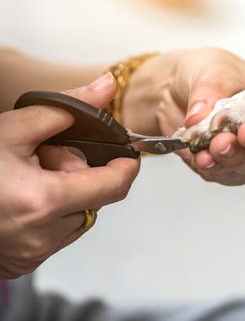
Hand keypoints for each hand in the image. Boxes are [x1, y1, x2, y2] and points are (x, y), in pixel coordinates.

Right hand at [0, 74, 139, 277]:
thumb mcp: (13, 128)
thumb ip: (68, 108)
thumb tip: (106, 87)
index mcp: (43, 202)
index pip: (114, 186)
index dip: (125, 166)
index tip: (124, 154)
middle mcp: (41, 236)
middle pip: (94, 199)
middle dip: (78, 173)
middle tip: (43, 157)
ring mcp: (32, 255)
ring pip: (77, 217)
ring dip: (65, 196)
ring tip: (26, 179)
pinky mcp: (22, 264)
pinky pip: (56, 235)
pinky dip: (50, 216)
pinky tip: (21, 199)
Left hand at [122, 48, 244, 185]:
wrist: (169, 92)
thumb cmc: (204, 72)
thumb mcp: (210, 67)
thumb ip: (212, 89)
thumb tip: (206, 115)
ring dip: (237, 159)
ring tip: (210, 145)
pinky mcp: (237, 170)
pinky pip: (232, 177)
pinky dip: (215, 168)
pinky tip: (199, 156)